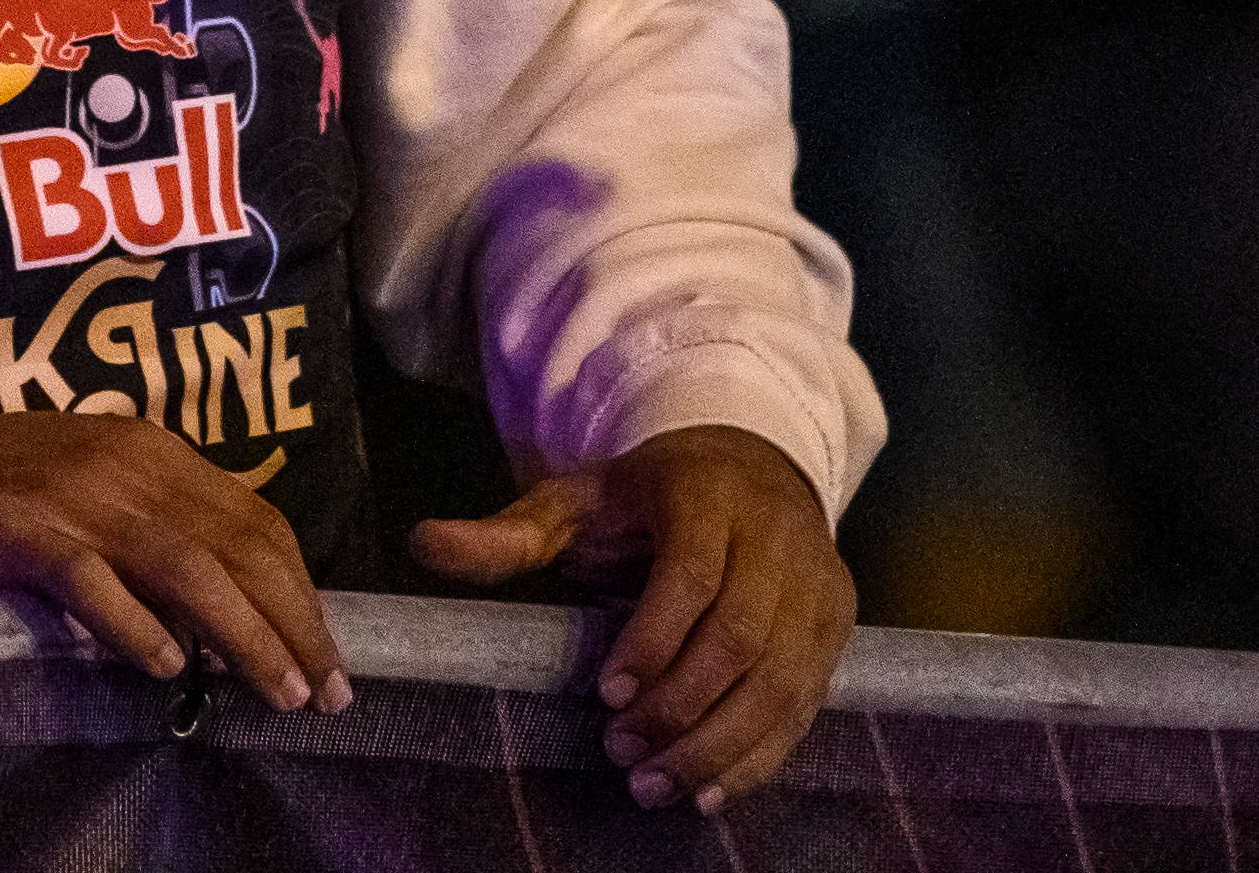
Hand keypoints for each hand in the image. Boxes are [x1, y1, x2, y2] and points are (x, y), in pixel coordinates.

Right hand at [0, 410, 349, 712]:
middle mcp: (121, 462)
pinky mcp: (12, 526)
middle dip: (292, 620)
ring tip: (277, 691)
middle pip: (236, 542)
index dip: (301, 592)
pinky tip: (165, 666)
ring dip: (240, 632)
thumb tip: (234, 615)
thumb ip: (154, 536)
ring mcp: (67, 491)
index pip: (255, 519)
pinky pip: (88, 576)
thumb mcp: (89, 499)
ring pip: (183, 563)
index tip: (329, 658)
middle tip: (324, 692)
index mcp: (148, 452)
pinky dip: (133, 621)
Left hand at [407, 424, 852, 807]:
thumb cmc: (648, 496)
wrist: (749, 467)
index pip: (691, 575)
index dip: (652, 640)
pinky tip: (710, 791)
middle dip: (681, 705)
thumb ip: (507, 532)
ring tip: (652, 784)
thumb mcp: (577, 499)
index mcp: (709, 496)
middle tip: (620, 752)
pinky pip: (807, 704)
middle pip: (742, 637)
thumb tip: (423, 545)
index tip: (604, 693)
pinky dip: (761, 755)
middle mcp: (777, 538)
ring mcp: (816, 586)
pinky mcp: (836, 629)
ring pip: (782, 680)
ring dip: (719, 745)